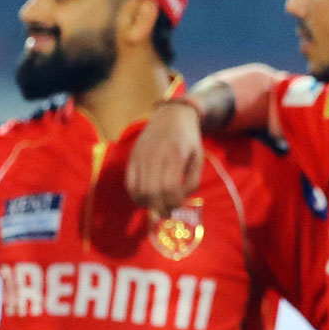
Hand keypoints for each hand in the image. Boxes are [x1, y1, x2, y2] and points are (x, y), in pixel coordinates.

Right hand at [126, 99, 203, 214]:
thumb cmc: (188, 140)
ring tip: (159, 206)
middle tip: (169, 213)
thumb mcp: (199, 158)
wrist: (171, 116)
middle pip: (152, 192)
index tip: (180, 205)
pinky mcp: (132, 158)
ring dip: (148, 204)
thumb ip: (193, 180)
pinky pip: (130, 184)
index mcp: (175, 155)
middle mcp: (154, 156)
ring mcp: (140, 157)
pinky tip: (147, 199)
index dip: (174, 202)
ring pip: (138, 190)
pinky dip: (137, 196)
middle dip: (161, 207)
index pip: (169, 188)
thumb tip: (182, 199)